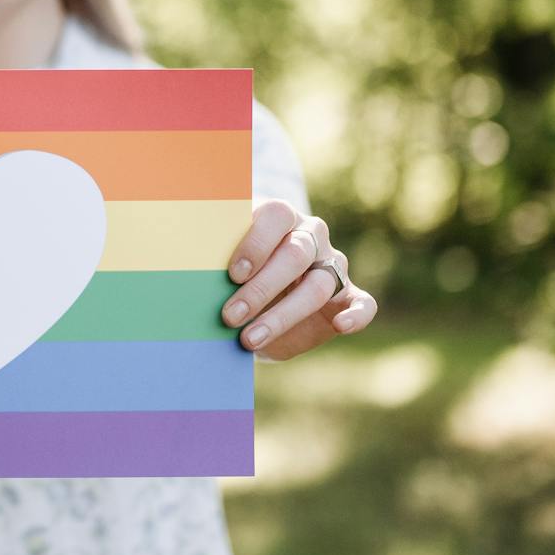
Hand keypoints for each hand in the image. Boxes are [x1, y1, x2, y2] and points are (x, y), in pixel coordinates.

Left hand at [221, 200, 375, 361]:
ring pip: (319, 285)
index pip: (276, 215)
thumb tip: (191, 265)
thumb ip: (214, 256)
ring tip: (250, 339)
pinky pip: (364, 303)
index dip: (255, 242)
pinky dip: (357, 314)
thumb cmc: (232, 270)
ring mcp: (332, 265)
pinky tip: (341, 326)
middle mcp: (311, 235)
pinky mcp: (347, 295)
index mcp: (280, 215)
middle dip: (260, 288)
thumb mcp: (220, 257)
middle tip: (230, 316)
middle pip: (295, 255)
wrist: (255, 295)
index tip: (232, 274)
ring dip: (283, 315)